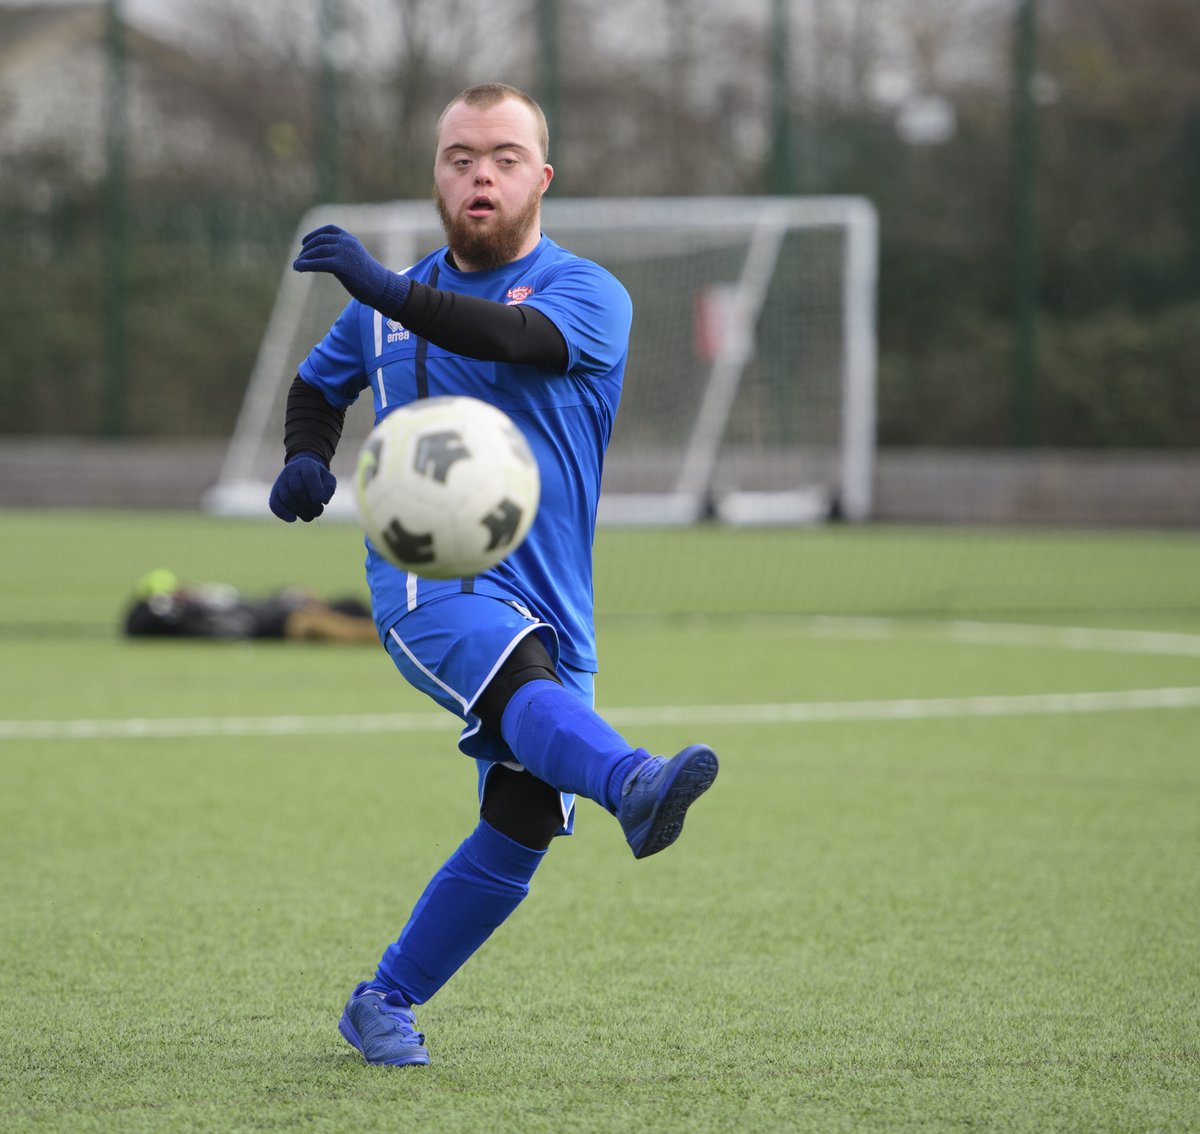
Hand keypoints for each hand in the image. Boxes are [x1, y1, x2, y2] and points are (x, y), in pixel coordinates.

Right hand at [269, 454, 336, 522]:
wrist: (302, 470)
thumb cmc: (318, 478)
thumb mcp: (328, 479)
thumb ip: (329, 488)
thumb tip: (322, 500)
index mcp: (307, 465)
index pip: (309, 475)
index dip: (316, 490)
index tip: (322, 502)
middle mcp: (292, 471)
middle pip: (297, 489)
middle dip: (309, 504)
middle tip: (318, 512)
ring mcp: (281, 481)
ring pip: (287, 498)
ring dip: (300, 511)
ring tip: (310, 516)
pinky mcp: (275, 492)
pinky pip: (274, 503)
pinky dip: (283, 513)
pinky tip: (293, 519)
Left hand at [292, 224, 409, 317]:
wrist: (382, 288)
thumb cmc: (370, 279)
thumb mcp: (355, 261)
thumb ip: (341, 256)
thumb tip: (322, 260)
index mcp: (350, 239)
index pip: (328, 230)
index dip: (314, 235)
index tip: (304, 243)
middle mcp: (346, 242)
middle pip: (319, 241)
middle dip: (307, 250)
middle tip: (299, 260)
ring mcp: (343, 252)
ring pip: (317, 251)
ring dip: (303, 258)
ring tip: (296, 266)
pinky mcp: (340, 264)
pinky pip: (318, 263)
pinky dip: (306, 265)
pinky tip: (298, 268)